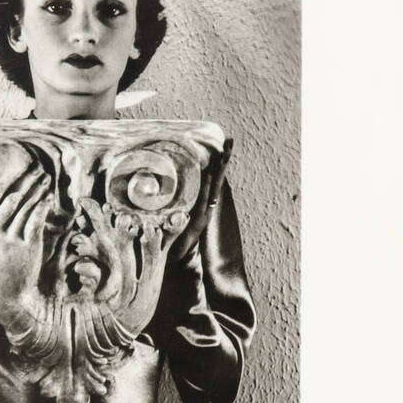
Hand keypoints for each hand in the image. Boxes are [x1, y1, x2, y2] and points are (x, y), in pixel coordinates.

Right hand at [0, 156, 52, 329]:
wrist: (9, 295)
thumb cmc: (0, 269)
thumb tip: (0, 208)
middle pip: (6, 199)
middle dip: (22, 180)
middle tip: (34, 165)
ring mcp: (9, 239)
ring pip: (22, 206)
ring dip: (36, 189)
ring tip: (45, 177)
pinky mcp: (24, 245)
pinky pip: (34, 219)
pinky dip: (42, 206)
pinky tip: (48, 197)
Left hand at [172, 137, 232, 260]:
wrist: (184, 260)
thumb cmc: (178, 240)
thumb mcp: (178, 217)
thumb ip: (180, 205)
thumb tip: (173, 192)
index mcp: (204, 203)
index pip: (211, 179)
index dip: (217, 163)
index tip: (222, 146)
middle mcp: (207, 206)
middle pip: (217, 179)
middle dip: (223, 160)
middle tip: (229, 141)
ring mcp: (204, 213)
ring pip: (213, 187)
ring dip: (219, 169)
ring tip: (224, 152)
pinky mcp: (199, 220)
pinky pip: (204, 200)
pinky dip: (207, 187)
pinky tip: (208, 174)